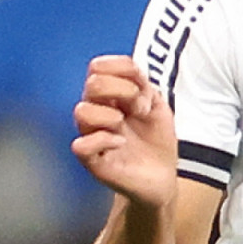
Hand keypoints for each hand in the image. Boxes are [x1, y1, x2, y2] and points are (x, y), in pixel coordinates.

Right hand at [72, 55, 178, 207]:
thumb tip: (133, 77)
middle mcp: (96, 111)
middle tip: (141, 110)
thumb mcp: (158, 106)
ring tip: (125, 128)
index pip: (98, 67)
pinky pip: (80, 146)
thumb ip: (144, 85)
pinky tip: (119, 144)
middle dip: (123, 91)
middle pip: (93, 83)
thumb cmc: (156, 140)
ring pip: (81, 111)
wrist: (162, 177)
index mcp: (109, 95)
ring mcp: (92, 135)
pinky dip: (103, 141)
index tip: (144, 90)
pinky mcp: (92, 161)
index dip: (122, 70)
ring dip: (109, 115)